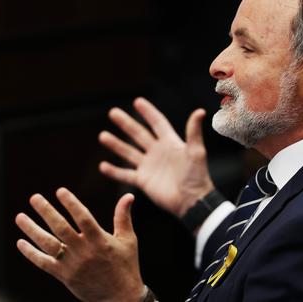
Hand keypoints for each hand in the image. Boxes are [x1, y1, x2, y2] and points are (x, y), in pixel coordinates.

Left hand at [15, 187, 144, 301]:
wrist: (120, 297)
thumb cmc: (125, 265)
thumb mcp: (128, 240)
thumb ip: (123, 217)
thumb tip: (129, 195)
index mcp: (100, 240)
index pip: (83, 218)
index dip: (71, 203)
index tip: (60, 191)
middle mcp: (84, 251)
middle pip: (61, 228)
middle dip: (46, 211)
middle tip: (34, 197)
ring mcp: (72, 265)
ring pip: (48, 245)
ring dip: (32, 230)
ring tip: (19, 216)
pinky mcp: (64, 276)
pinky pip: (43, 263)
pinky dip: (31, 253)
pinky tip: (21, 242)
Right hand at [98, 97, 213, 217]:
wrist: (192, 201)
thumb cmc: (197, 176)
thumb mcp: (196, 152)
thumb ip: (194, 132)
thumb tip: (200, 112)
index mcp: (170, 143)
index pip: (157, 123)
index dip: (148, 112)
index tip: (137, 101)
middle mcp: (158, 152)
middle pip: (139, 134)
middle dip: (126, 123)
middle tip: (113, 112)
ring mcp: (149, 166)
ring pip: (129, 152)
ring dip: (116, 144)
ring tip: (103, 136)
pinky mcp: (143, 181)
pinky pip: (125, 174)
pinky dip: (114, 171)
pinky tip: (103, 166)